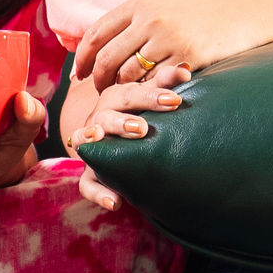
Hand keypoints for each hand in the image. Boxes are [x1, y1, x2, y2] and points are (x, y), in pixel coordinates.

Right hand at [60, 76, 183, 211]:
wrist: (123, 146)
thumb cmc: (143, 115)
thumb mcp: (153, 99)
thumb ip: (166, 84)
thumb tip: (185, 70)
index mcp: (116, 98)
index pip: (131, 92)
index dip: (151, 95)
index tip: (175, 100)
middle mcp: (99, 119)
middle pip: (106, 114)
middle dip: (123, 120)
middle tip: (143, 128)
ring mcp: (92, 147)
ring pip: (87, 141)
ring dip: (98, 142)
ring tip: (108, 150)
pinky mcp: (90, 174)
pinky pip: (87, 185)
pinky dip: (98, 193)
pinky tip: (115, 202)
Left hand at [66, 0, 272, 89]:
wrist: (248, 7)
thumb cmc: (204, 10)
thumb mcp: (166, 3)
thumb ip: (137, 19)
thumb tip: (104, 43)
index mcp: (140, 3)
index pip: (96, 33)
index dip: (82, 58)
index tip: (79, 76)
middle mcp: (150, 18)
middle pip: (107, 58)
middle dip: (99, 81)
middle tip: (101, 94)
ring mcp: (169, 38)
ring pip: (129, 75)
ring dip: (123, 91)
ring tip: (127, 99)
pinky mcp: (189, 57)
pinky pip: (156, 84)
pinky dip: (149, 94)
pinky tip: (151, 98)